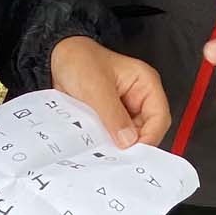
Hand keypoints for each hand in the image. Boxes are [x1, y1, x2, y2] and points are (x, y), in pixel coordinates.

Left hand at [50, 35, 170, 148]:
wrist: (56, 57)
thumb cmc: (79, 59)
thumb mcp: (96, 87)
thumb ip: (113, 115)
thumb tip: (127, 140)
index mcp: (145, 85)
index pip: (159, 118)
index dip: (150, 137)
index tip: (133, 152)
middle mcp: (138, 99)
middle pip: (146, 131)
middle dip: (131, 145)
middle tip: (116, 156)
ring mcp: (124, 111)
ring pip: (129, 138)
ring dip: (116, 146)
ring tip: (102, 150)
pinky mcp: (110, 120)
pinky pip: (113, 138)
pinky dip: (105, 144)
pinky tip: (95, 146)